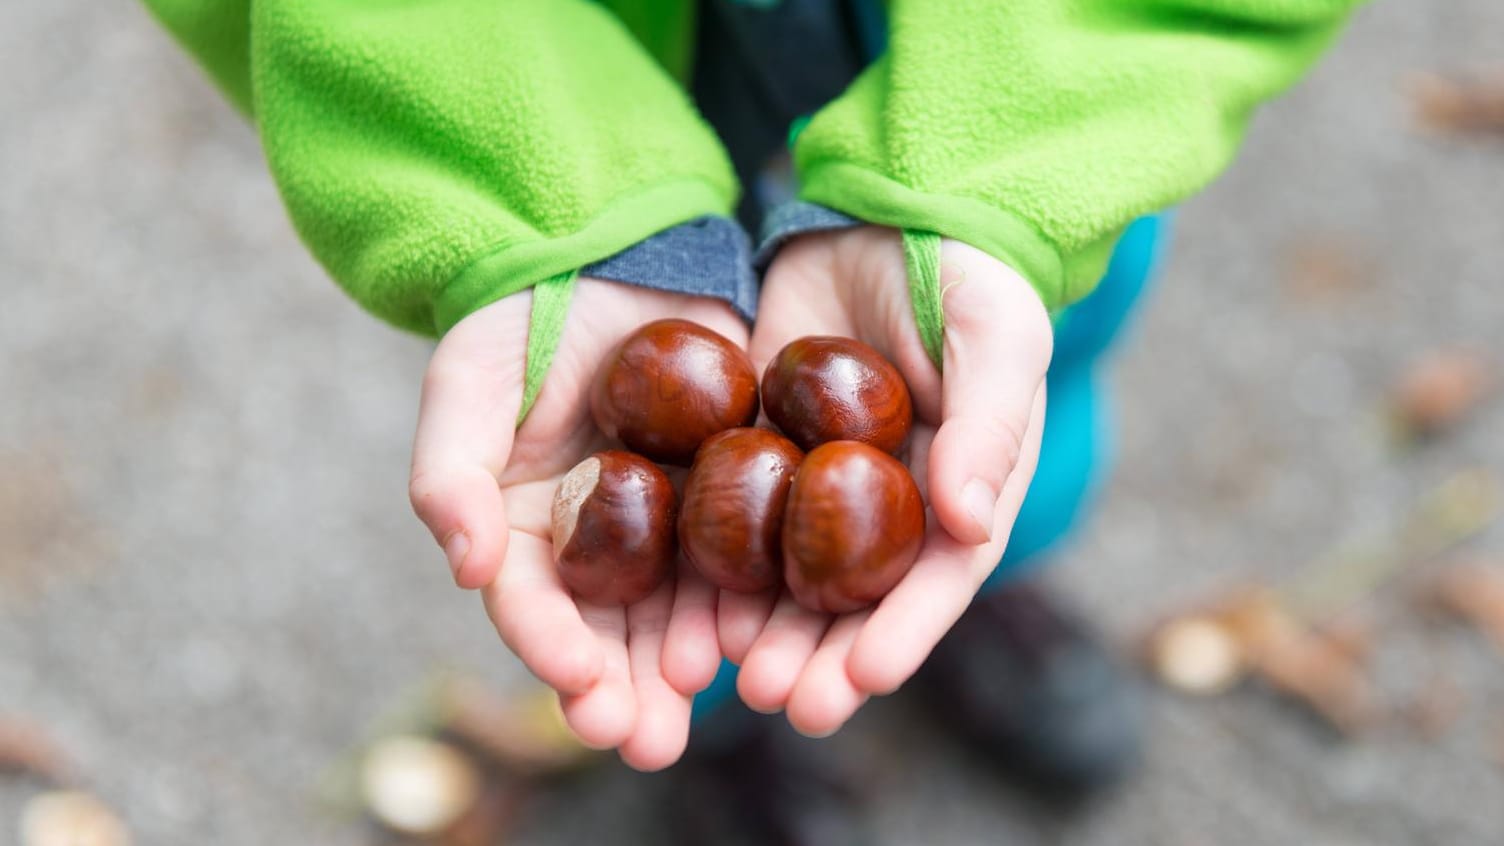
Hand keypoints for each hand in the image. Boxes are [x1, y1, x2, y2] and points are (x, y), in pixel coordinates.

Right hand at [408, 279, 739, 770]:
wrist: (612, 255)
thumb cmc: (522, 318)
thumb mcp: (467, 382)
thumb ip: (450, 473)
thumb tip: (465, 565)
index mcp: (525, 528)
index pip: (531, 604)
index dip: (550, 648)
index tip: (580, 683)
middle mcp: (595, 542)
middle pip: (605, 631)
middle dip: (623, 691)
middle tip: (647, 742)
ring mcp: (663, 522)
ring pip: (673, 609)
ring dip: (684, 663)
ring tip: (705, 702)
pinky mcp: (726, 491)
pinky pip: (738, 554)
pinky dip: (744, 597)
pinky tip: (758, 633)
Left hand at [731, 226, 1052, 735]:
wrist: (883, 211)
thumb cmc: (963, 272)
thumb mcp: (996, 336)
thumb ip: (989, 425)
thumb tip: (968, 521)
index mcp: (961, 491)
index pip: (938, 580)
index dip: (904, 634)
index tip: (865, 681)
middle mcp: (891, 506)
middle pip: (858, 599)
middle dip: (823, 657)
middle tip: (784, 703)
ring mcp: (822, 483)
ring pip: (790, 574)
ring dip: (762, 630)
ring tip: (723, 676)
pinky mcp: (762, 450)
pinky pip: (736, 519)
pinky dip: (713, 567)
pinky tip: (685, 607)